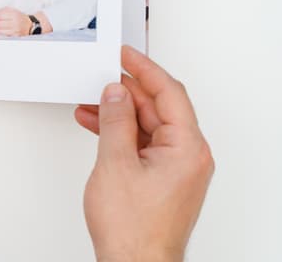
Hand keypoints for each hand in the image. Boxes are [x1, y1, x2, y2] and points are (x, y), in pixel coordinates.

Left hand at [0, 7, 51, 35]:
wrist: (30, 25)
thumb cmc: (19, 17)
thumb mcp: (12, 10)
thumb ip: (2, 11)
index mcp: (14, 14)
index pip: (0, 16)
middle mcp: (15, 23)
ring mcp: (15, 30)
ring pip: (0, 31)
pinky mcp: (15, 36)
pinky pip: (4, 35)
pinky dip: (0, 32)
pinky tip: (0, 30)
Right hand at [75, 46, 213, 261]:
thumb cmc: (134, 228)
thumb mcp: (115, 163)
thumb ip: (116, 121)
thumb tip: (116, 93)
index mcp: (188, 147)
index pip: (169, 93)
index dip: (144, 69)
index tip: (125, 54)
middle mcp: (189, 156)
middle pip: (160, 108)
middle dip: (128, 91)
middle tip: (102, 76)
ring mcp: (178, 169)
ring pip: (149, 126)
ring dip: (120, 114)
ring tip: (92, 104)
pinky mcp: (165, 180)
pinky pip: (145, 145)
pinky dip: (122, 134)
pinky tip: (99, 128)